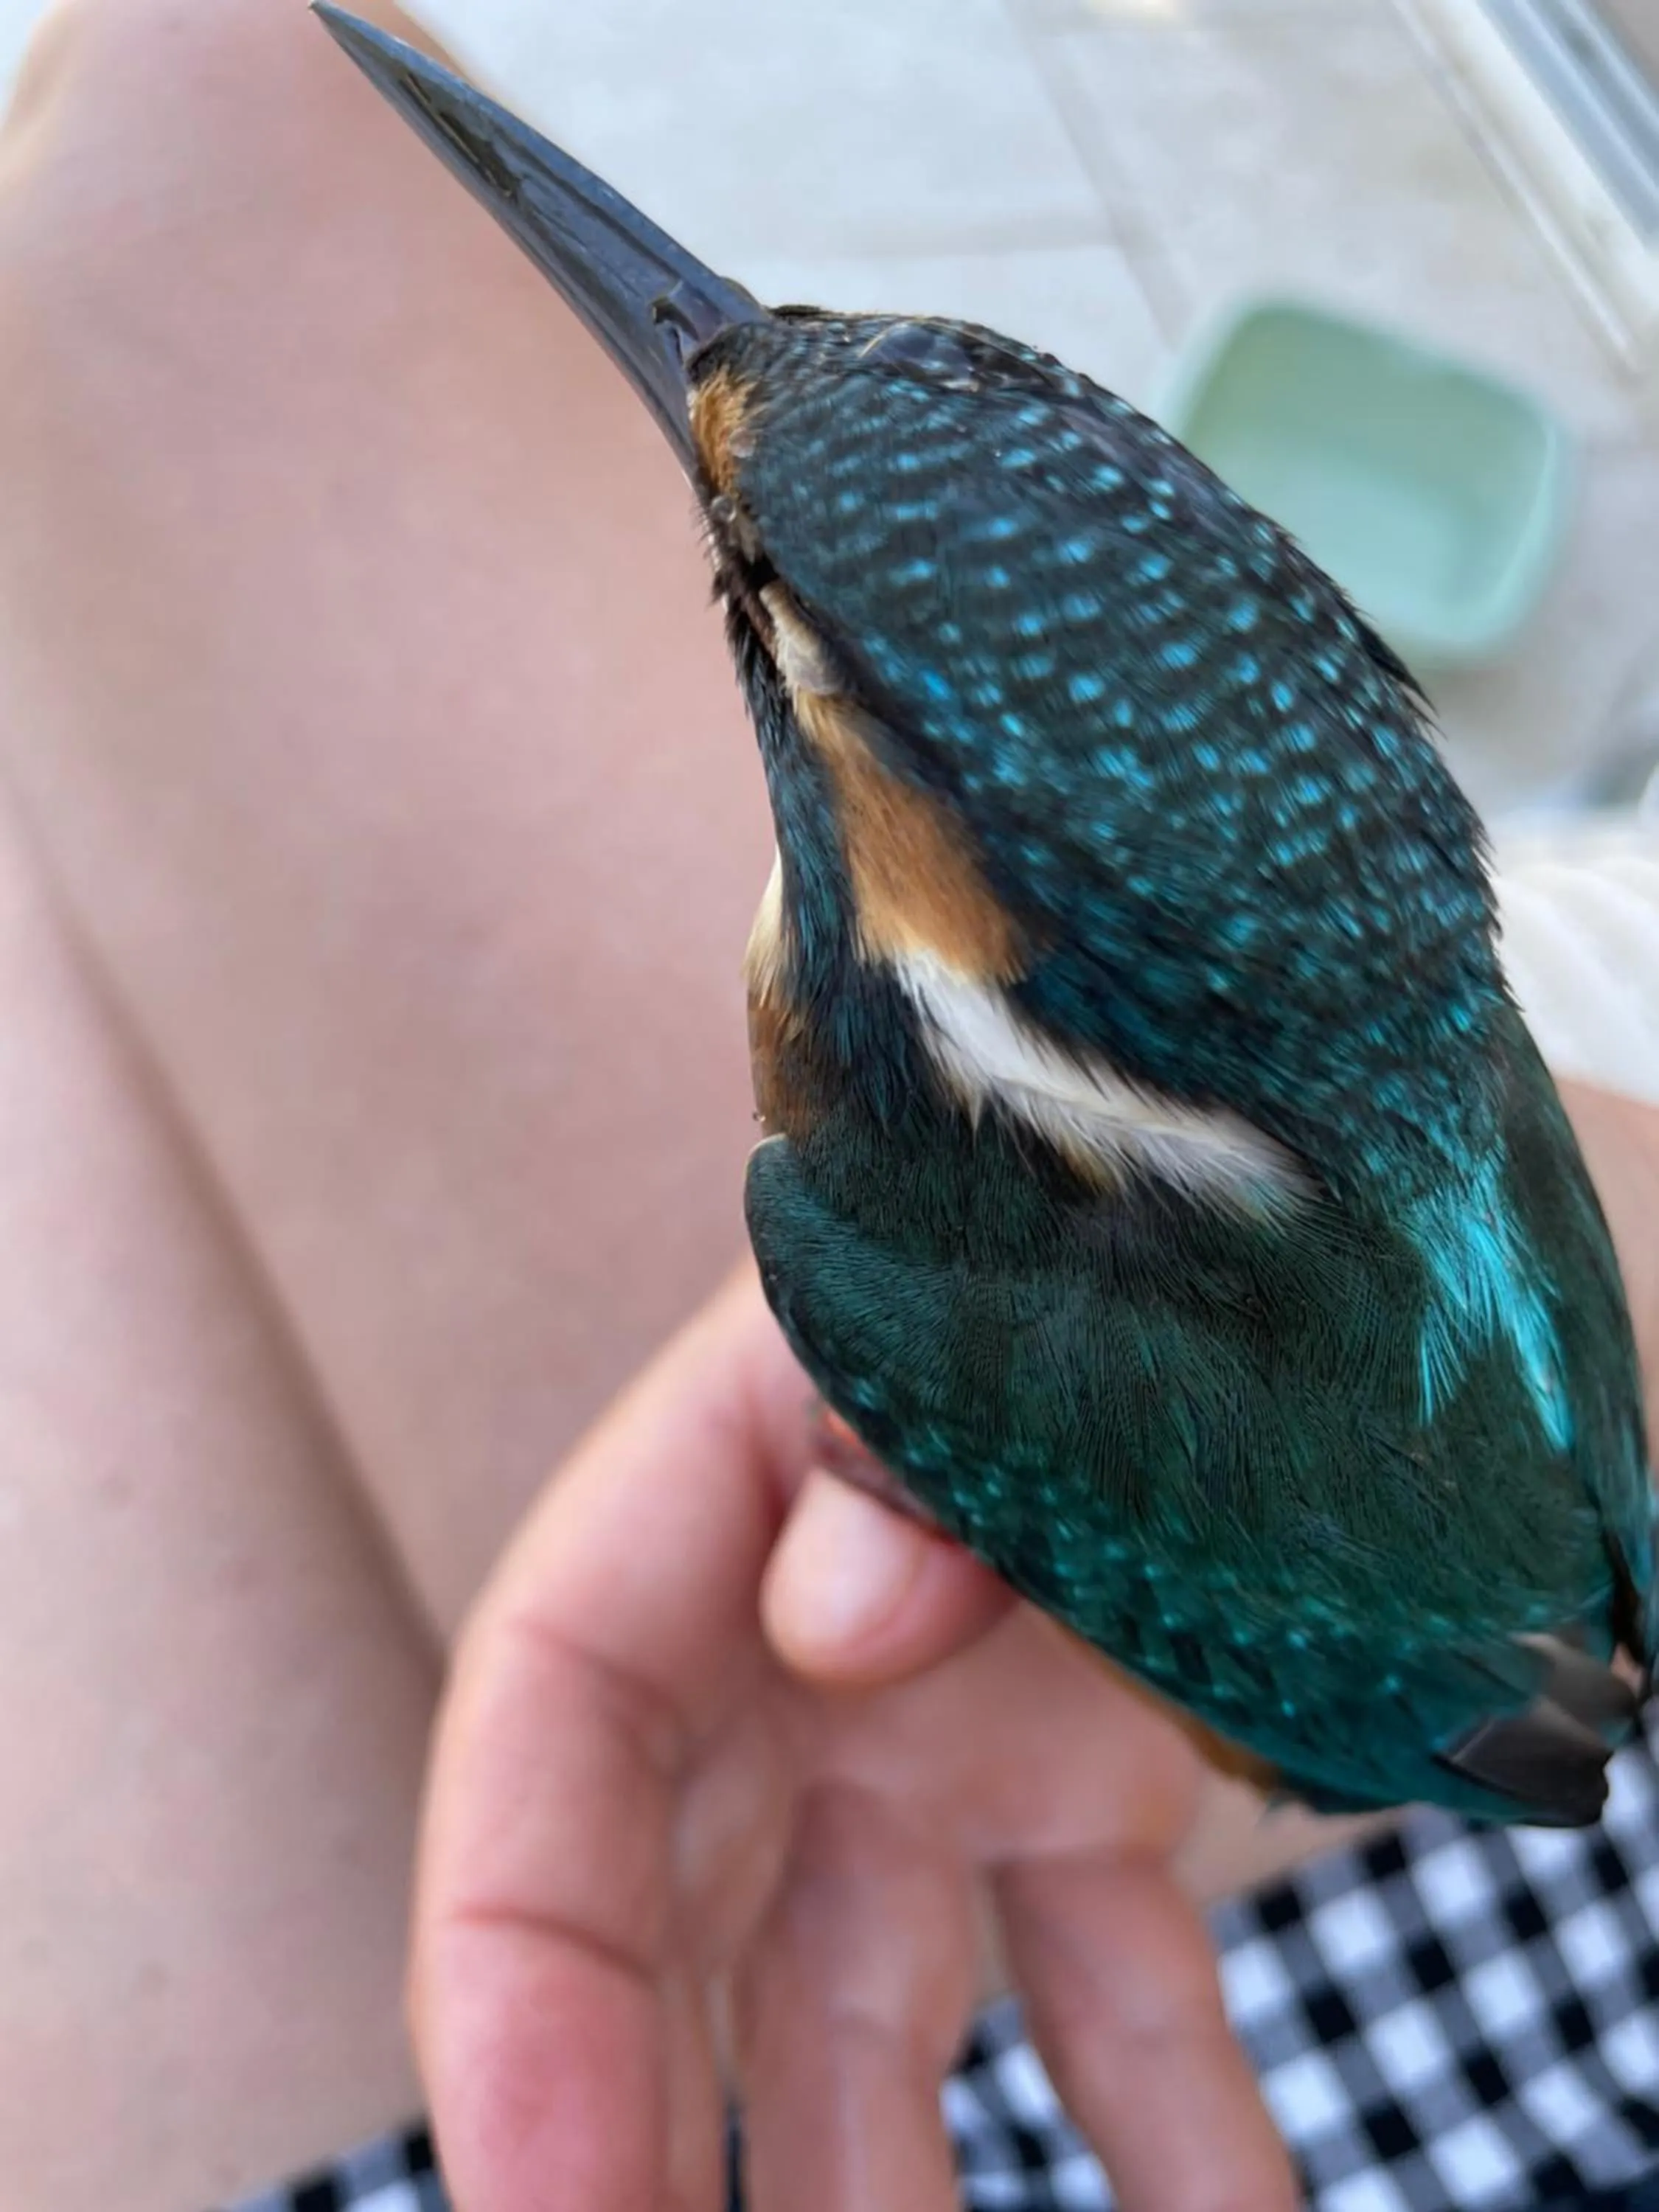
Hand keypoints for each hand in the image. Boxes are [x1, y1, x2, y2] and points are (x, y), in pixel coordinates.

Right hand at [411, 1268, 1295, 2211]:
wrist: (1228, 1221)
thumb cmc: (1065, 1229)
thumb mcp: (958, 1287)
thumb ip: (876, 1431)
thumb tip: (840, 1626)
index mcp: (701, 1514)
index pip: (542, 1763)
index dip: (514, 1994)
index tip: (543, 2208)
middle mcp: (783, 1667)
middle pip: (663, 1950)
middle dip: (633, 2164)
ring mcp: (928, 1749)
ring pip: (858, 2035)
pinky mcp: (1082, 1796)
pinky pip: (1113, 2008)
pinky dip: (1175, 2157)